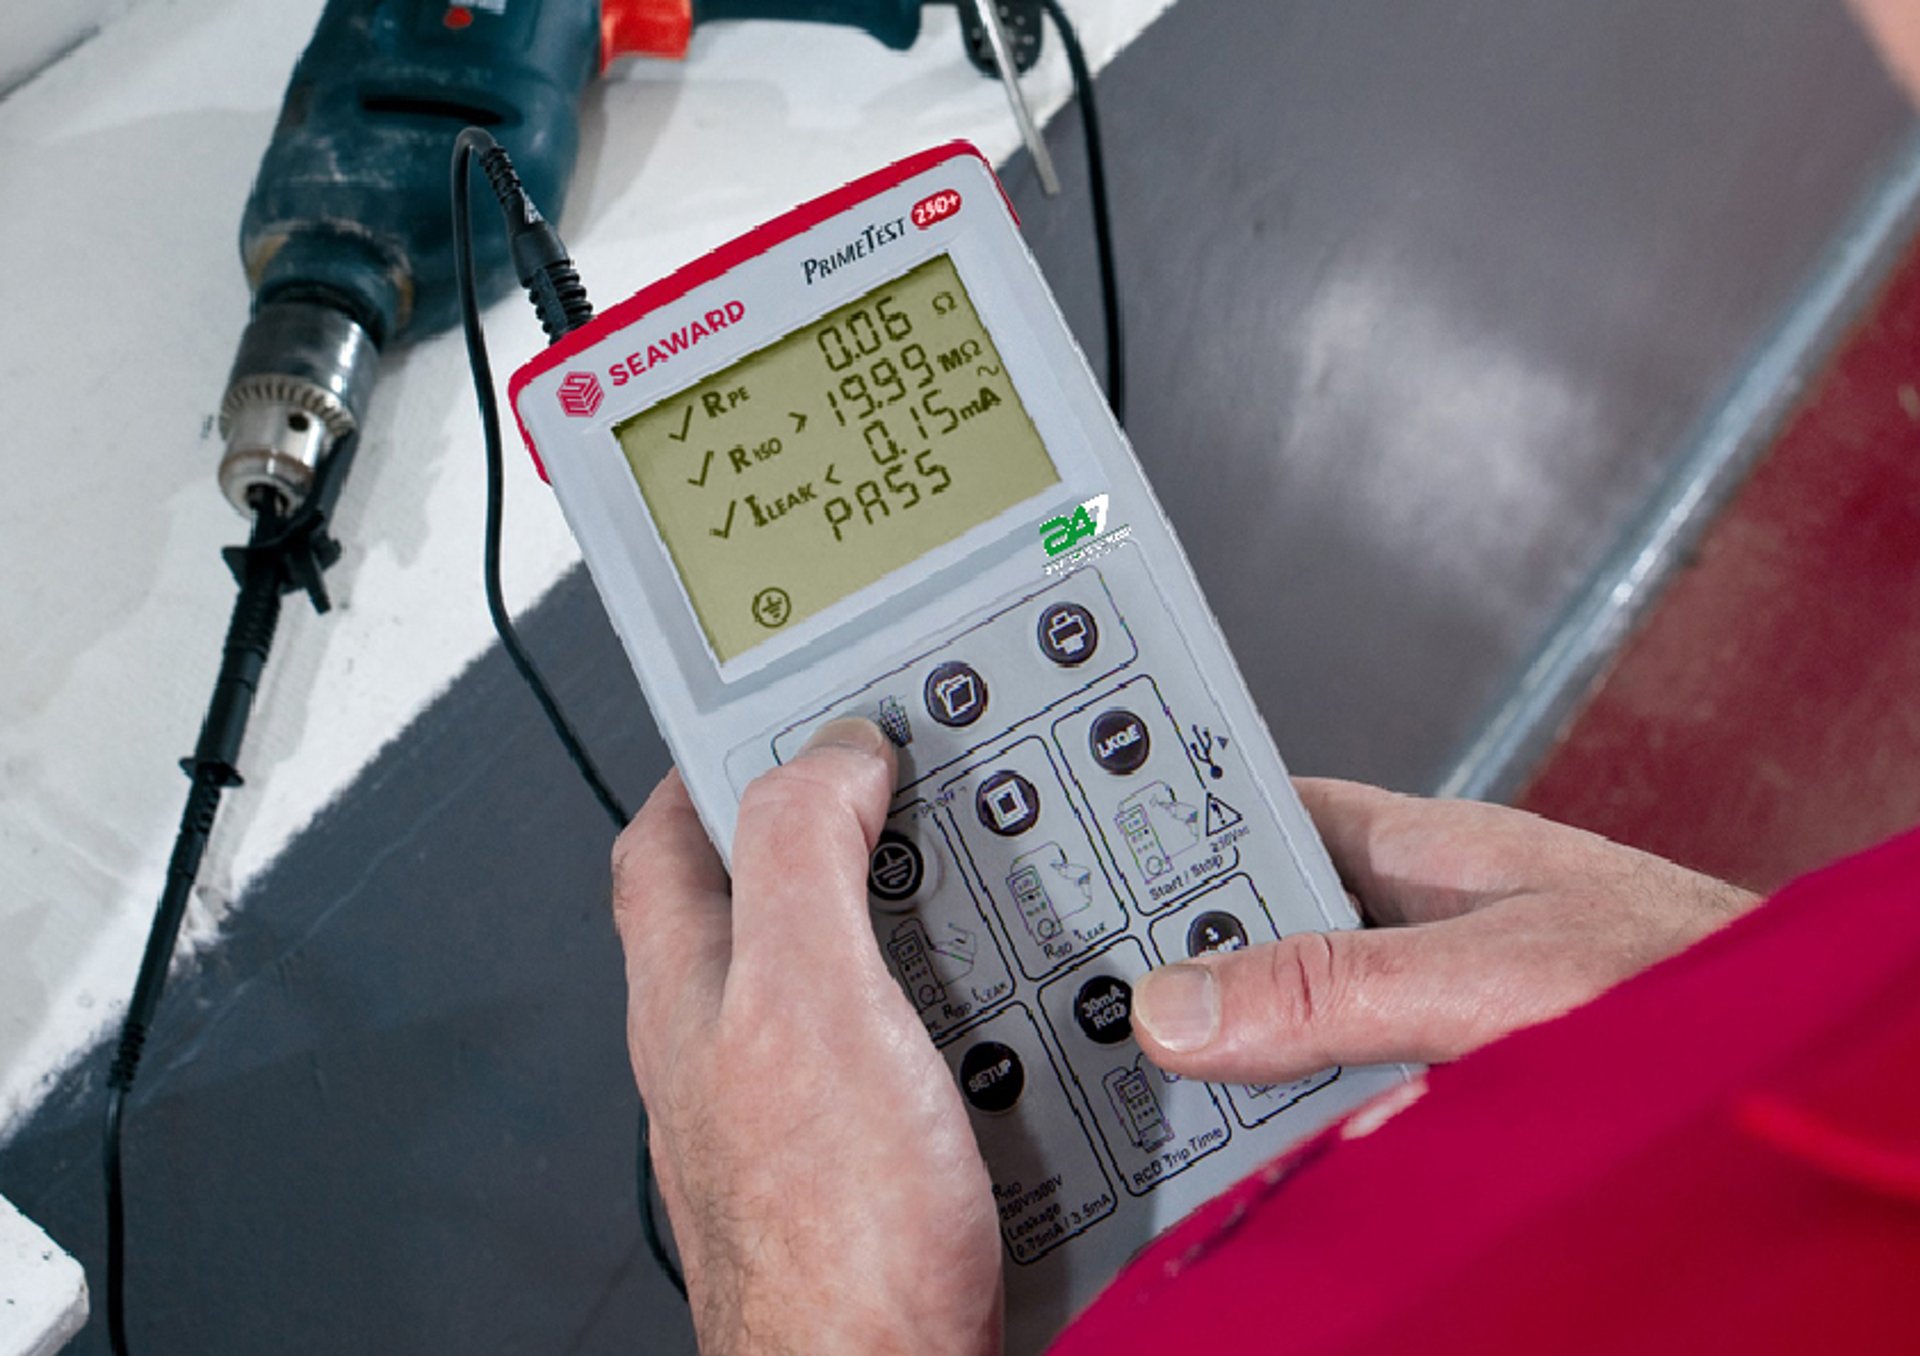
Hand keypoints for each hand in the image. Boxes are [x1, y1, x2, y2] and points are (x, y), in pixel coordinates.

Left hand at [612, 719, 1000, 1355]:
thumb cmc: (826, 1238)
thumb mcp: (805, 998)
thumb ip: (804, 855)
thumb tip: (828, 752)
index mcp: (690, 989)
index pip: (663, 838)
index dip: (716, 760)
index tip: (788, 713)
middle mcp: (732, 1044)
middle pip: (769, 894)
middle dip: (845, 831)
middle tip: (923, 791)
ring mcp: (805, 1103)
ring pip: (857, 970)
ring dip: (924, 924)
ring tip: (993, 895)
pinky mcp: (878, 1156)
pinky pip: (922, 1049)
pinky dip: (969, 1015)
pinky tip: (1023, 1018)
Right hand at [1130, 778, 1758, 1081]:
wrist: (1790, 1075)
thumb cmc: (1703, 982)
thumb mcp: (1501, 973)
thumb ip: (1342, 980)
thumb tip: (1185, 1001)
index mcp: (1416, 849)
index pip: (1252, 810)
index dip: (1162, 824)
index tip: (1071, 863)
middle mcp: (1409, 923)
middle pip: (1251, 929)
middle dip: (1174, 963)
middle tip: (1080, 1006)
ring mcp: (1425, 1007)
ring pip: (1280, 1021)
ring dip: (1226, 1055)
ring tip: (1141, 1089)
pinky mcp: (1441, 1086)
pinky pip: (1323, 1095)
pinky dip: (1276, 1120)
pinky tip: (1239, 1152)